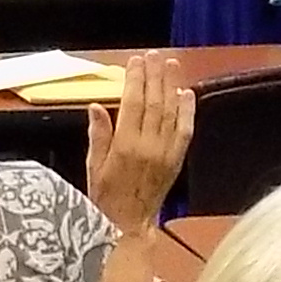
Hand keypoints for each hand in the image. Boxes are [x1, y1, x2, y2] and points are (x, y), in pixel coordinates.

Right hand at [86, 50, 189, 227]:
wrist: (128, 225)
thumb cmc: (105, 197)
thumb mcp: (93, 166)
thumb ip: (98, 135)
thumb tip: (96, 106)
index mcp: (124, 147)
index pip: (132, 103)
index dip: (135, 79)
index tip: (136, 61)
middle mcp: (148, 147)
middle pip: (154, 103)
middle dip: (155, 76)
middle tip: (155, 56)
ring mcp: (166, 154)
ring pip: (171, 112)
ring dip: (171, 86)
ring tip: (171, 65)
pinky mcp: (176, 161)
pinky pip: (185, 131)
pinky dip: (187, 111)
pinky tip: (186, 93)